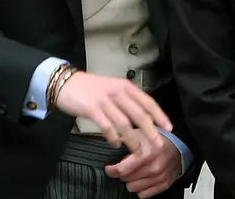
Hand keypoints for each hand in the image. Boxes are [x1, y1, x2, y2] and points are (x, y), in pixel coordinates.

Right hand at [55, 72, 171, 147]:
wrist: (66, 83)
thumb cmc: (91, 88)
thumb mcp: (113, 88)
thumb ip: (127, 99)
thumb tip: (142, 116)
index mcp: (125, 86)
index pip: (147, 101)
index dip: (159, 115)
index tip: (168, 127)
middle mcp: (118, 92)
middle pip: (139, 114)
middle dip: (151, 131)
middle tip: (158, 144)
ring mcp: (105, 100)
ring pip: (125, 123)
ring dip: (133, 139)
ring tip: (138, 151)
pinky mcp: (92, 109)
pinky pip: (107, 126)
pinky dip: (113, 137)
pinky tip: (116, 144)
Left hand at [105, 130, 181, 197]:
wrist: (178, 147)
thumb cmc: (158, 139)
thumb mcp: (141, 132)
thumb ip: (127, 137)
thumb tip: (112, 142)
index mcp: (147, 153)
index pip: (122, 170)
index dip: (112, 170)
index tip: (110, 168)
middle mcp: (153, 167)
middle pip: (126, 179)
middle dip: (123, 172)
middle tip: (126, 165)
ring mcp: (159, 177)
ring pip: (133, 188)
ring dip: (131, 180)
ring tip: (135, 171)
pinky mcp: (163, 185)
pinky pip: (143, 194)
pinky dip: (141, 187)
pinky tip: (143, 177)